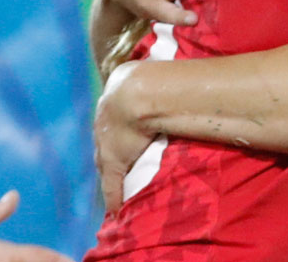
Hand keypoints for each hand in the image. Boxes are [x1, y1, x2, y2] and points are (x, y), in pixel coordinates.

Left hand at [94, 62, 155, 212]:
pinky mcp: (114, 162)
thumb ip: (162, 82)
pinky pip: (111, 184)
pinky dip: (114, 196)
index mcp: (112, 102)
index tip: (122, 137)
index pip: (111, 122)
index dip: (116, 131)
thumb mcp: (152, 77)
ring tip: (118, 183)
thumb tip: (184, 77)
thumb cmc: (150, 81)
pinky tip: (116, 209)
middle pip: (104, 142)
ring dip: (110, 172)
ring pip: (105, 162)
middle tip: (118, 161)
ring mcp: (107, 144)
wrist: (137, 93)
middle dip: (108, 151)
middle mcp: (104, 123)